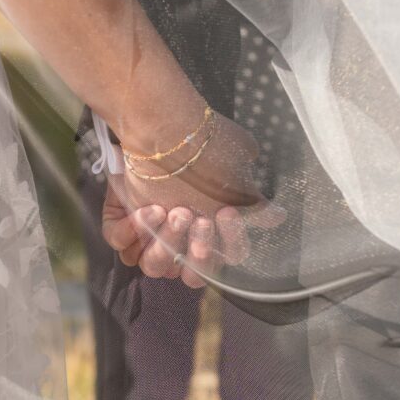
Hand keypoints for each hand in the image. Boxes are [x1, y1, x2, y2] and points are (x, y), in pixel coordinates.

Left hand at [102, 112, 284, 287]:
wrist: (165, 125)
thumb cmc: (205, 147)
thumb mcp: (237, 173)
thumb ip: (255, 204)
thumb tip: (277, 216)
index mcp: (209, 232)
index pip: (224, 259)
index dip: (226, 243)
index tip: (225, 213)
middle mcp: (179, 239)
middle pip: (189, 274)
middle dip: (195, 250)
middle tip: (194, 216)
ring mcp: (149, 233)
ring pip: (153, 266)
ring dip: (164, 242)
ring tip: (170, 210)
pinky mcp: (122, 221)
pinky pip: (122, 245)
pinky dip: (132, 232)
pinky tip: (146, 209)